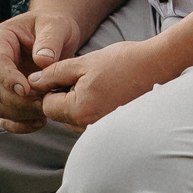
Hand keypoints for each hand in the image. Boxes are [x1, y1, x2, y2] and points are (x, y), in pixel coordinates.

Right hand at [0, 10, 89, 132]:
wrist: (56, 37)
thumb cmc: (53, 27)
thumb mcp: (55, 25)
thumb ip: (49, 40)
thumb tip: (43, 61)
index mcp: (0, 41)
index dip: (8, 78)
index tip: (26, 89)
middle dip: (20, 100)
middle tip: (46, 102)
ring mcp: (0, 83)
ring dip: (22, 113)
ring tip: (48, 111)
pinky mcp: (9, 98)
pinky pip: (6, 118)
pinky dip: (21, 125)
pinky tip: (41, 122)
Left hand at [31, 36, 169, 130]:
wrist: (160, 66)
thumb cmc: (123, 62)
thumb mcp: (83, 63)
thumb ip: (54, 73)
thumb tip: (33, 82)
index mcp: (79, 110)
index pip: (47, 105)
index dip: (52, 87)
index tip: (69, 73)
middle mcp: (89, 127)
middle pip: (61, 115)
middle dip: (66, 96)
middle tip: (88, 77)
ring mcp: (104, 130)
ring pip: (77, 118)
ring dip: (81, 102)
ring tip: (102, 84)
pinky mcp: (114, 128)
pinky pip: (93, 121)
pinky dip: (95, 107)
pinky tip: (110, 92)